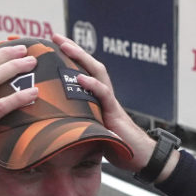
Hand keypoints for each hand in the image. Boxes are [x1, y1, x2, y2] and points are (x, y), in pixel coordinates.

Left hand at [50, 35, 175, 178]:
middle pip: (90, 65)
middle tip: (56, 37)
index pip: (83, 73)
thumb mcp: (91, 135)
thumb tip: (54, 128)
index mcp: (98, 100)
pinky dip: (92, 85)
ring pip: (98, 73)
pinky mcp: (115, 114)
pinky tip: (80, 77)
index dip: (69, 60)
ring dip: (81, 58)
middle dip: (73, 50)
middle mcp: (105, 96)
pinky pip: (104, 95)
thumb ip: (77, 126)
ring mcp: (110, 103)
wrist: (142, 159)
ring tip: (66, 47)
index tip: (53, 47)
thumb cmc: (118, 148)